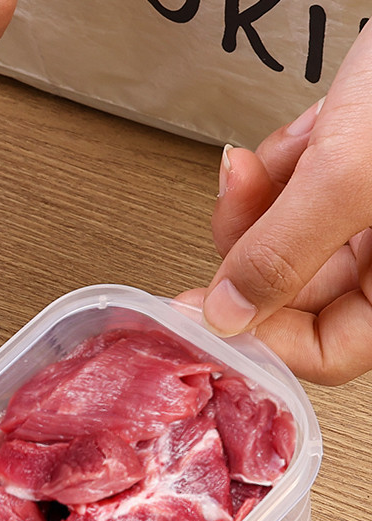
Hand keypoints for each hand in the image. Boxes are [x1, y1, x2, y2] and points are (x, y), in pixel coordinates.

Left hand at [182, 27, 371, 384]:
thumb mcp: (354, 173)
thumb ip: (286, 252)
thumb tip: (227, 317)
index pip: (329, 352)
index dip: (262, 337)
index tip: (204, 311)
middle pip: (298, 292)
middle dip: (252, 246)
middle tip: (227, 215)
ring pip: (293, 238)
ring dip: (264, 197)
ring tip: (262, 161)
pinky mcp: (367, 169)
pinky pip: (309, 188)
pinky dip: (292, 160)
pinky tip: (310, 129)